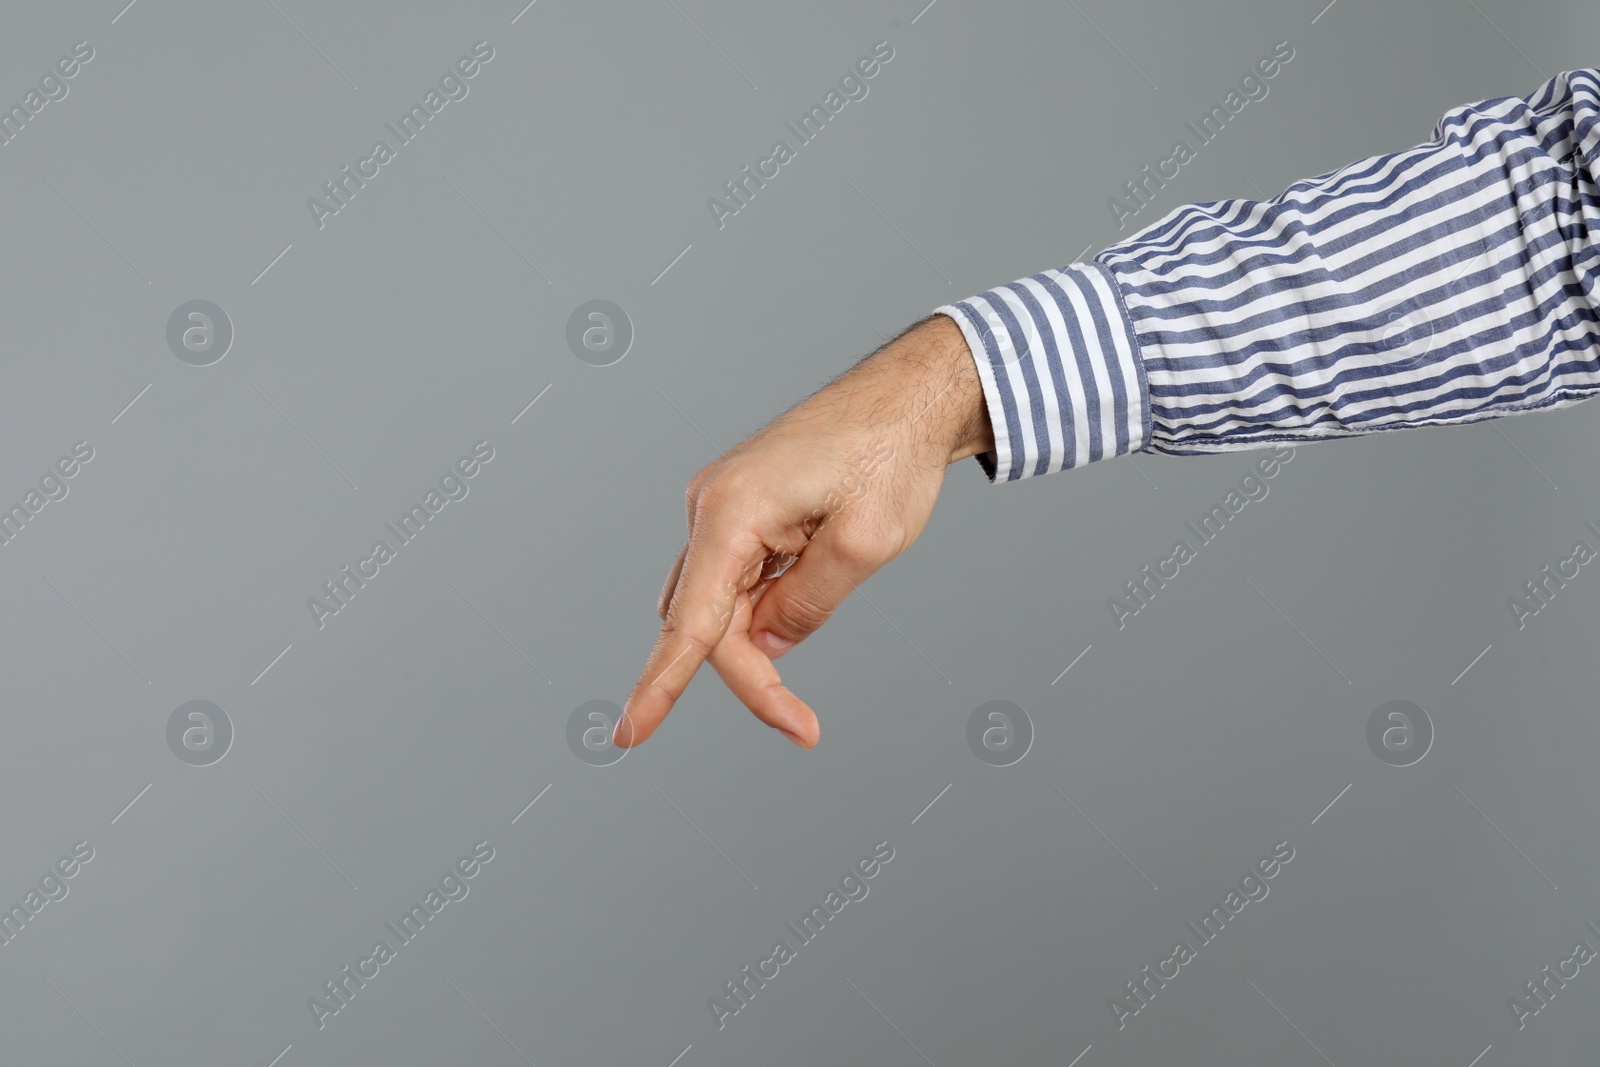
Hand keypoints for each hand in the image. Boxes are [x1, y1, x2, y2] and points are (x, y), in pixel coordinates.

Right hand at [616, 314, 992, 749]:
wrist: (906, 395)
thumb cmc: (889, 453)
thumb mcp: (864, 545)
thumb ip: (806, 607)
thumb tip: (768, 644)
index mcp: (732, 513)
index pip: (689, 622)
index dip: (661, 687)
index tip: (631, 736)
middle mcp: (712, 507)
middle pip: (703, 621)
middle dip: (747, 672)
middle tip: (802, 723)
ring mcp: (723, 507)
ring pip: (718, 603)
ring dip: (757, 638)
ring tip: (825, 616)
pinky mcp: (742, 509)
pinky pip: (737, 578)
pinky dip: (765, 606)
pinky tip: (815, 578)